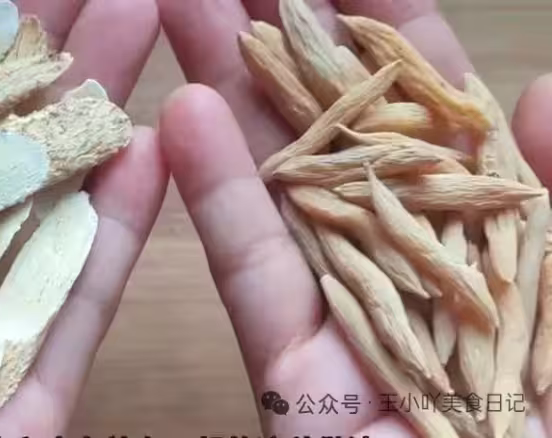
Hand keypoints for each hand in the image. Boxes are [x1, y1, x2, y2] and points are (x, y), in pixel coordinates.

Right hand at [157, 0, 551, 435]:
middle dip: (288, 44)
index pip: (435, 113)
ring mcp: (346, 316)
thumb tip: (541, 95)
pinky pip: (253, 277)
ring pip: (278, 190)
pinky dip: (216, 200)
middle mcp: (413, 264)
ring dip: (232, 96)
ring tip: (183, 7)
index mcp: (497, 240)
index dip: (389, 31)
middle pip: (341, 135)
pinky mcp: (294, 377)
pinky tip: (179, 117)